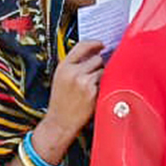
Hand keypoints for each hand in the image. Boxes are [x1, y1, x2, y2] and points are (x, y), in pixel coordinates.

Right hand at [37, 40, 105, 159]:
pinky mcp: (93, 91)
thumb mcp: (60, 78)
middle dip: (98, 65)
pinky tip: (93, 94)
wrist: (60, 122)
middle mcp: (73, 72)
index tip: (101, 45)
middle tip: (93, 75)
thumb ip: (73, 65)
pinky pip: (105, 82)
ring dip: (101, 76)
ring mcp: (84, 81)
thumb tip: (92, 54)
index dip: (94, 44)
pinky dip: (103, 86)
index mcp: (64, 67)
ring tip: (91, 87)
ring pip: (103, 70)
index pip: (82, 46)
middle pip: (97, 58)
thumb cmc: (61, 102)